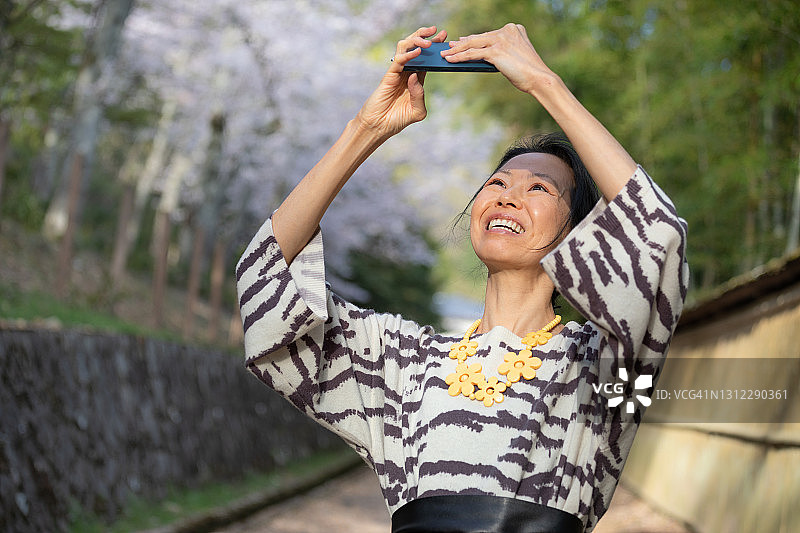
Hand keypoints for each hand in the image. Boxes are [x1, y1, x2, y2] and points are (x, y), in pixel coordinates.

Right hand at [356, 26, 446, 138]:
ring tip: (428, 42)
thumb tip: (415, 76)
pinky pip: (399, 60)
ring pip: (406, 48)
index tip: (445, 38)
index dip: (435, 48)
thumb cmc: (397, 120)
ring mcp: (397, 72)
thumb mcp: (417, 111)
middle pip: (416, 48)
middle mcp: (407, 72)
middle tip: (437, 31)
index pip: (427, 59)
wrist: (379, 126)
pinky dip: (408, 54)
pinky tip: (417, 52)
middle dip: (426, 37)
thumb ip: (420, 95)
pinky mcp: (389, 75)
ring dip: (417, 41)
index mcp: (416, 80)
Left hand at [440, 23, 555, 95]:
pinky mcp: (496, 51)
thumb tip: (485, 55)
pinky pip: (472, 54)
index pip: (488, 35)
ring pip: (473, 44)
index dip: (473, 39)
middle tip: (449, 47)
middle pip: (478, 38)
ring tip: (445, 54)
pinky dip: (459, 57)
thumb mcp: (516, 56)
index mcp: (514, 29)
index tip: (462, 41)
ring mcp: (501, 40)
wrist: (539, 78)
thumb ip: (503, 51)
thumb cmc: (529, 72)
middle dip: (462, 44)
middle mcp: (506, 31)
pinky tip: (450, 60)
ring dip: (456, 50)